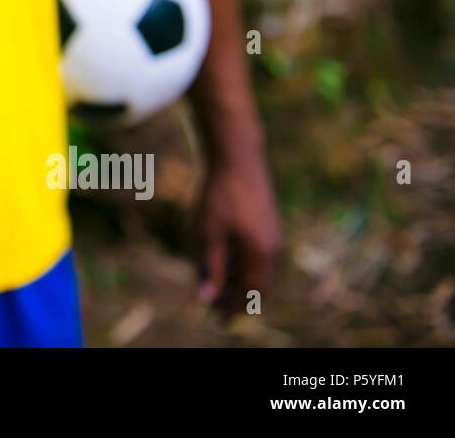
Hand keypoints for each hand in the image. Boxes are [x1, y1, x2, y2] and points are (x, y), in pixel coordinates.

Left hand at [194, 157, 281, 319]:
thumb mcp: (208, 233)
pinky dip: (242, 265)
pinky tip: (224, 264)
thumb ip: (209, 266)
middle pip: (256, 284)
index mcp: (261, 253)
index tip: (219, 321)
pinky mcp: (267, 223)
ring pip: (257, 269)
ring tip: (218, 289)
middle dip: (236, 297)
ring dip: (238, 281)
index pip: (251, 293)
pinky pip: (256, 254)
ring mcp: (272, 234)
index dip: (235, 309)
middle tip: (216, 308)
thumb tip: (206, 297)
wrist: (237, 157)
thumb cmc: (220, 194)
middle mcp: (272, 247)